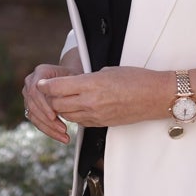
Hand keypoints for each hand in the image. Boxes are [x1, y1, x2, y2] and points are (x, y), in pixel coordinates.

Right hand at [23, 62, 79, 143]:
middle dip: (47, 120)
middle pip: (33, 104)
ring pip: (33, 115)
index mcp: (40, 72)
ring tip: (64, 136)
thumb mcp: (74, 78)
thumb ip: (66, 86)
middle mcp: (30, 82)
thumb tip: (60, 101)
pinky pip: (36, 121)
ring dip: (48, 128)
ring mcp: (28, 95)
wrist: (70, 78)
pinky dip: (48, 130)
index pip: (35, 90)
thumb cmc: (74, 77)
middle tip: (63, 129)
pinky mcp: (31, 107)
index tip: (54, 116)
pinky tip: (60, 136)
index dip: (43, 105)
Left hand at [37, 66, 166, 128]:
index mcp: (91, 84)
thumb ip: (87, 78)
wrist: (155, 97)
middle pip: (57, 104)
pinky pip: (79, 122)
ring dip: (60, 108)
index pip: (57, 87)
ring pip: (66, 116)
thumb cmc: (136, 79)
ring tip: (61, 100)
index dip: (46, 85)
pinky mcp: (102, 124)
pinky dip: (73, 115)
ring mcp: (96, 115)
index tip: (41, 82)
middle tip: (48, 92)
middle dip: (50, 98)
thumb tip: (72, 83)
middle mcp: (91, 102)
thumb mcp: (107, 70)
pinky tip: (76, 108)